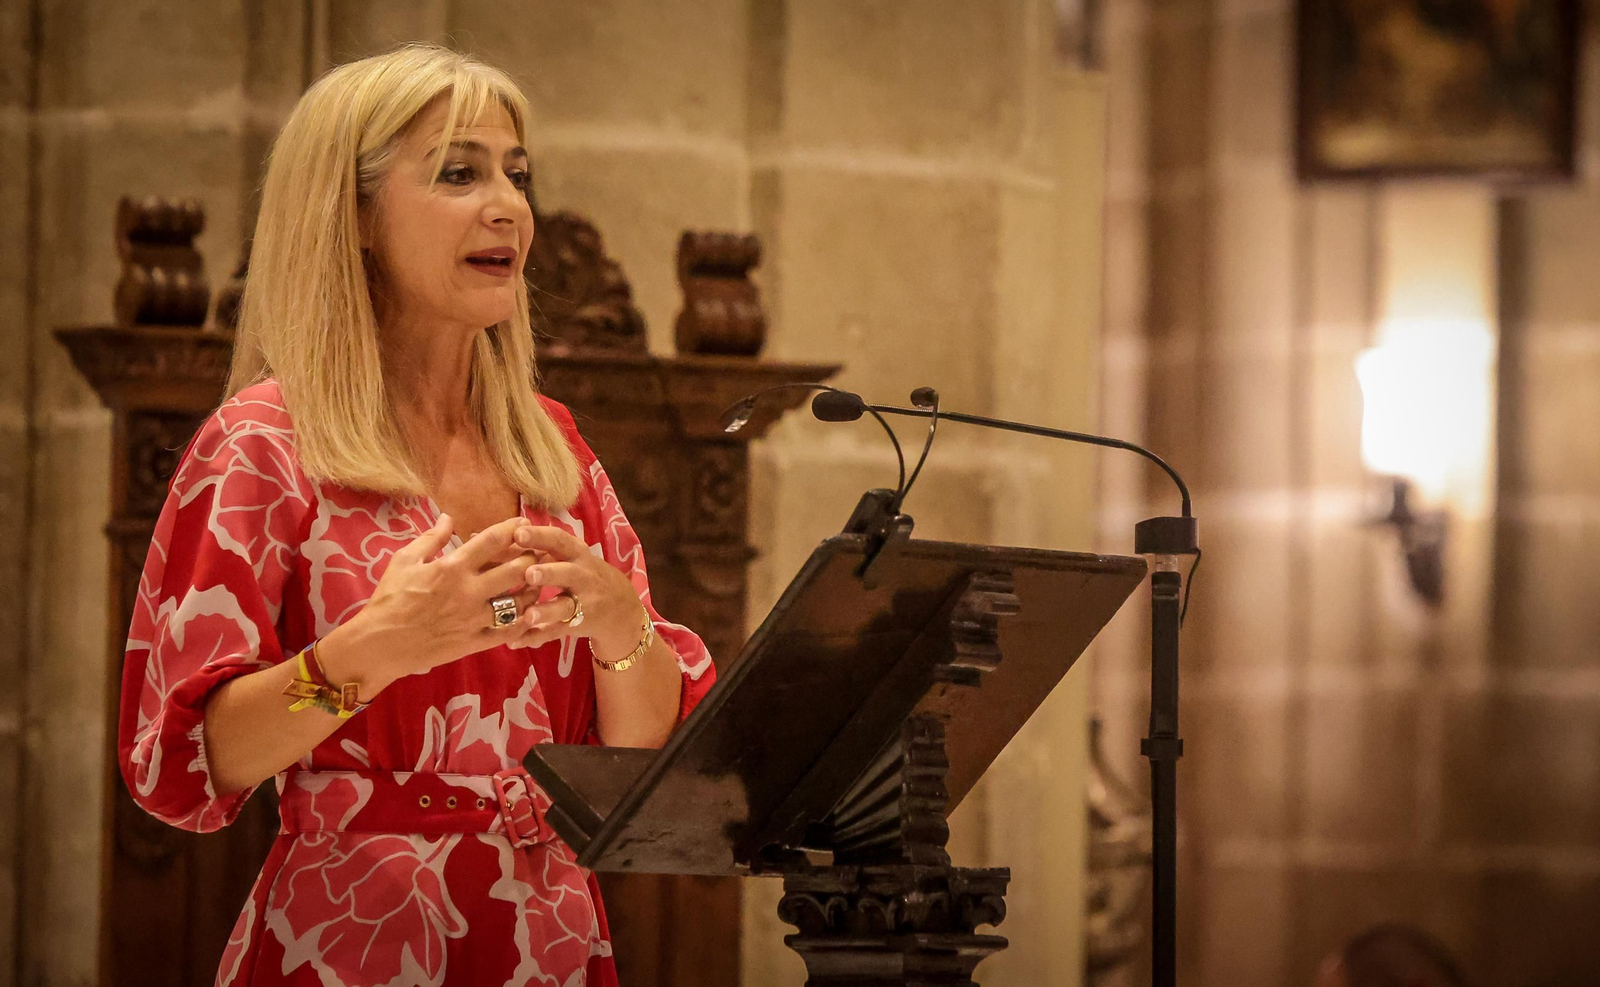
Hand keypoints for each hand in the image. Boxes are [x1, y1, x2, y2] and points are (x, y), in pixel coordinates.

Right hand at [327, 514, 548, 686]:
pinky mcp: (475, 642)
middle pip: (516, 569)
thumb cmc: (389, 599)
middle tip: (537, 552)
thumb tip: (448, 516)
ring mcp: (475, 619)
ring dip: (532, 589)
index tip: (523, 523)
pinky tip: (529, 612)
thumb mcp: (404, 560)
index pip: (493, 541)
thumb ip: (430, 538)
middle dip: (532, 557)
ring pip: (519, 602)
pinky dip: (524, 621)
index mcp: (452, 567)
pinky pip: (509, 632)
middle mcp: (469, 591)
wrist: (380, 644)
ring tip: (538, 581)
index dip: (513, 528)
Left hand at [506, 525, 648, 659]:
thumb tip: (491, 535)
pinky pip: (556, 632)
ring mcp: (584, 603)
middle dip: (549, 572)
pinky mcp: (579, 625)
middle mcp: (583, 576)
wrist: (621, 608)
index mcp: (577, 554)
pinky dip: (536, 637)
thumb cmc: (583, 574)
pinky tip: (515, 641)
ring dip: (546, 611)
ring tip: (528, 615)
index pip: (559, 540)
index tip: (518, 534)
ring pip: (565, 606)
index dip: (540, 537)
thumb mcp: (571, 557)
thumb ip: (540, 547)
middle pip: (567, 572)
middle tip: (529, 574)